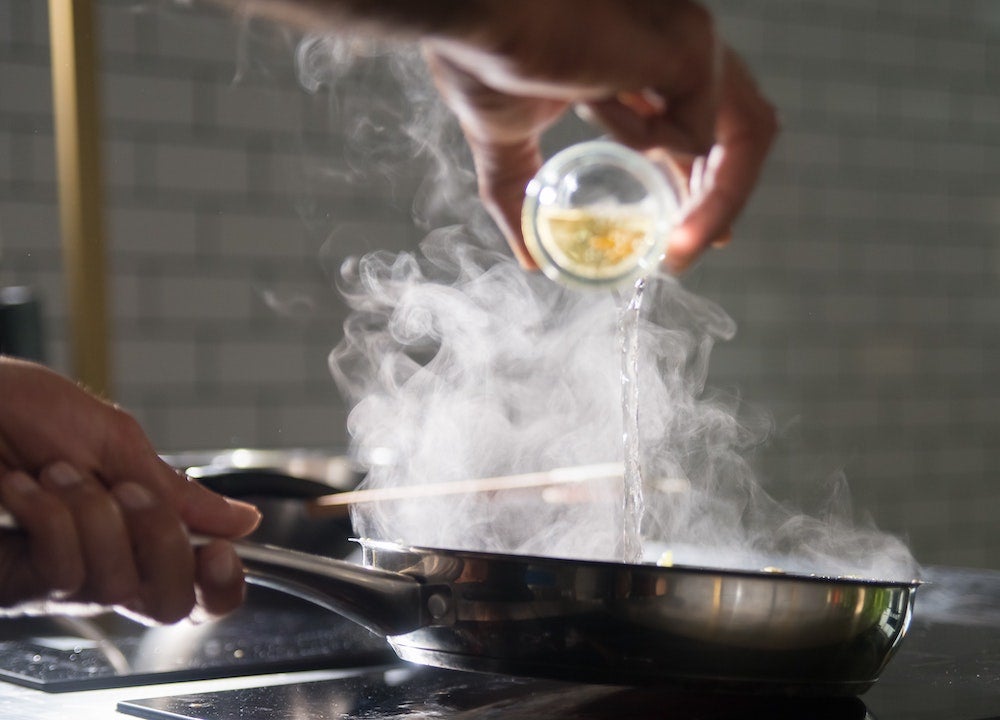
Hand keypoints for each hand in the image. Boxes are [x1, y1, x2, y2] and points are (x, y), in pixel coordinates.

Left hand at [0, 357, 260, 619]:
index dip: (221, 583)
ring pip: (114, 585)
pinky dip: (51, 517)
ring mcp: (60, 577)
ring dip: (92, 513)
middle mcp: (107, 562)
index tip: (219, 551)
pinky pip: (62, 572)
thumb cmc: (18, 410)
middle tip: (133, 493)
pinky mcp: (16, 582)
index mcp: (140, 529)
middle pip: (170, 604)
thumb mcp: (115, 440)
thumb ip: (177, 491)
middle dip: (162, 541)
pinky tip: (23, 487)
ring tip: (57, 471)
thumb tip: (243, 520)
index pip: (198, 585)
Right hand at [424, 0, 777, 272]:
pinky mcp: (693, 48)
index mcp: (649, 61)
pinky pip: (694, 134)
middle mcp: (683, 45)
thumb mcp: (508, 141)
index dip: (706, 187)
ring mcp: (694, 41)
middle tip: (681, 255)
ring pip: (748, 137)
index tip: (682, 239)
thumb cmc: (484, 55)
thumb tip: (529, 260)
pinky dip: (640, 139)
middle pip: (745, 133)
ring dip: (716, 204)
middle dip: (721, 202)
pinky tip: (591, 95)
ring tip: (676, 248)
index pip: (706, 127)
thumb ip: (523, 194)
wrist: (476, 20)